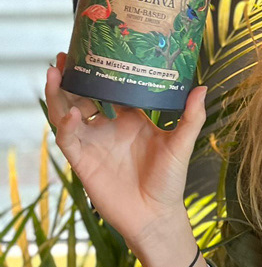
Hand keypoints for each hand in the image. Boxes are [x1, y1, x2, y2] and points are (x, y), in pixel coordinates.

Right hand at [44, 52, 206, 252]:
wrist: (156, 216)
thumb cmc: (169, 181)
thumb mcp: (182, 145)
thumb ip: (190, 118)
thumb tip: (201, 88)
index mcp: (130, 119)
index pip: (111, 88)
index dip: (101, 71)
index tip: (96, 50)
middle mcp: (108, 128)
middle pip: (83, 96)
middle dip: (72, 77)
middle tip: (65, 56)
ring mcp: (93, 144)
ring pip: (68, 113)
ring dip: (59, 94)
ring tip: (56, 73)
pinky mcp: (82, 161)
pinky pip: (69, 140)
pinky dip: (67, 126)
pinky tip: (71, 114)